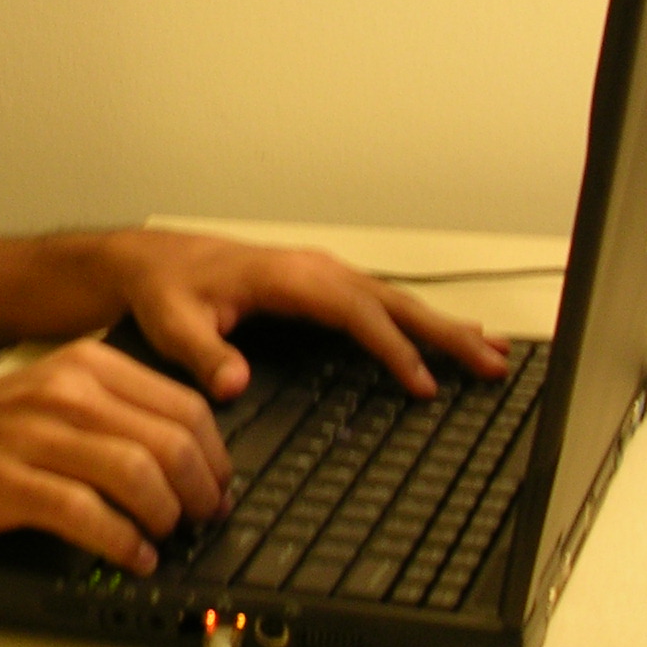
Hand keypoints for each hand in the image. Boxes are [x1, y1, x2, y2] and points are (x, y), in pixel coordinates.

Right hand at [0, 338, 233, 573]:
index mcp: (86, 364)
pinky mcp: (13, 482)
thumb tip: (190, 450)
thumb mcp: (56, 391)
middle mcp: (66, 392)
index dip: (215, 454)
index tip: (220, 484)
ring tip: (165, 537)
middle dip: (201, 490)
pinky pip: (89, 516)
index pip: (184, 404)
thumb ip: (117, 408)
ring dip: (166, 518)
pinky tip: (133, 557)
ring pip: (138, 475)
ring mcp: (38, 436)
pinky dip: (123, 543)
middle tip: (203, 517)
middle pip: (170, 441)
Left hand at [105, 230, 510, 399]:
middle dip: (445, 333)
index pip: (354, 312)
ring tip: (493, 353)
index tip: (423, 383)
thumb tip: (234, 382)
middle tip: (492, 366)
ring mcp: (321, 276)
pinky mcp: (322, 287)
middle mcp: (313, 271)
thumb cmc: (165, 290)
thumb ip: (202, 354)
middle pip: (393, 301)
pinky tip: (448, 337)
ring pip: (396, 300)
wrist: (153, 264)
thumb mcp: (173, 324)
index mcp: (287, 278)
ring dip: (444, 326)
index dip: (392, 347)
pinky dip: (421, 320)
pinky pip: (382, 303)